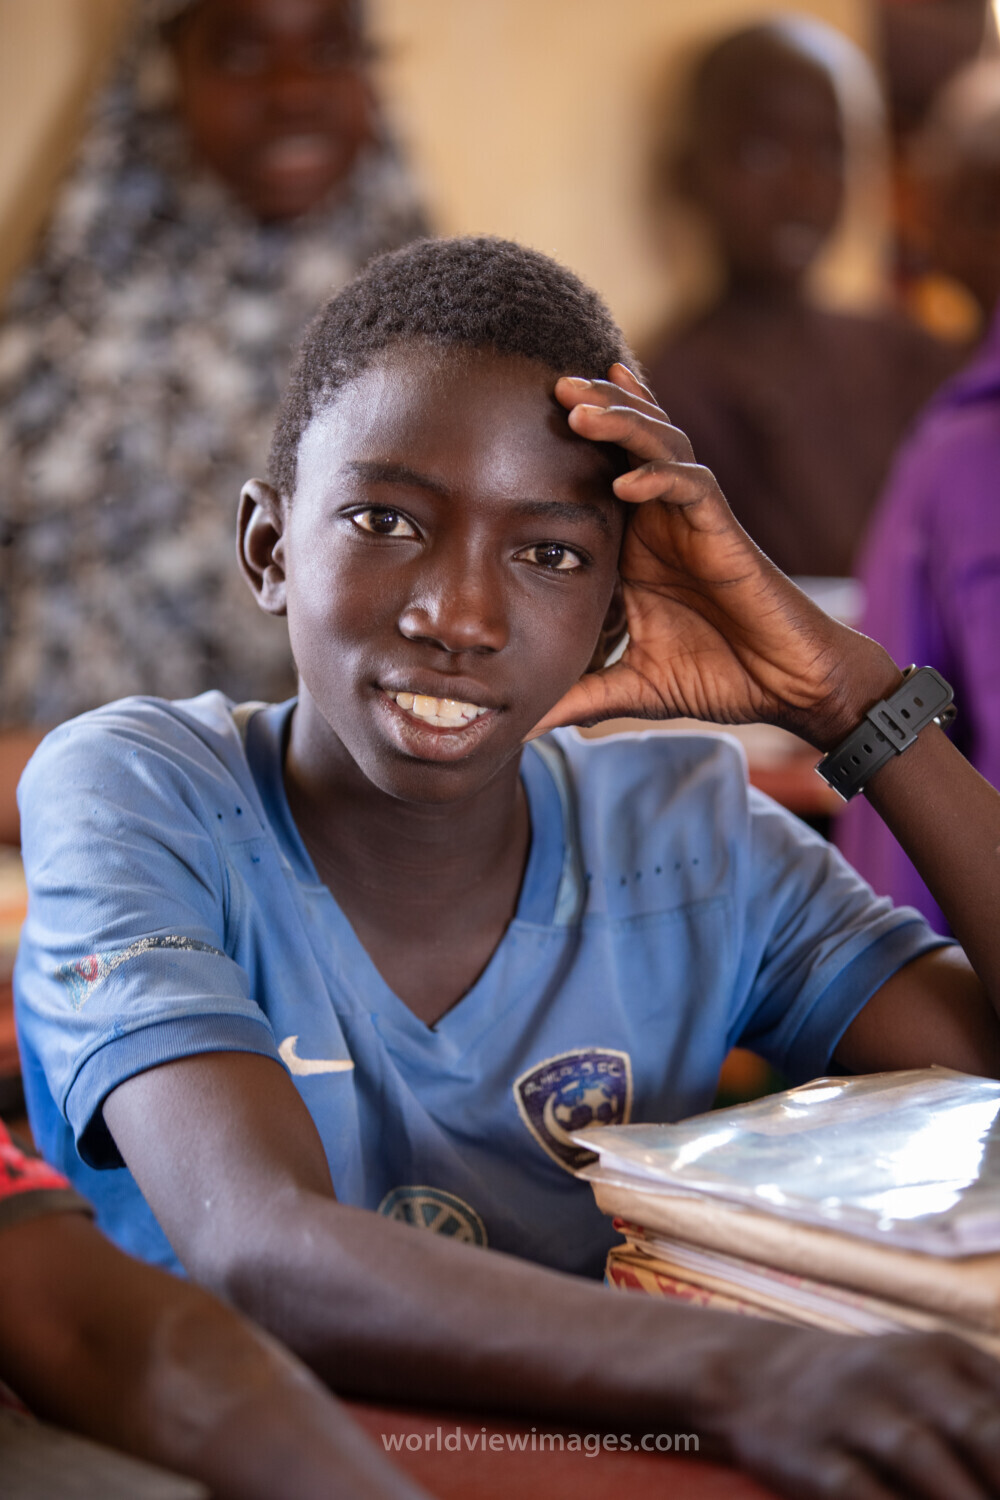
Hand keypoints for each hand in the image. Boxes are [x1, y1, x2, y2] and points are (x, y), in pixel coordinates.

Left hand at [531, 365, 897, 750]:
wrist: (788, 688)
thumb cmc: (722, 679)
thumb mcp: (633, 688)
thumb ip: (581, 696)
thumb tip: (525, 725)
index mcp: (640, 547)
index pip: (603, 476)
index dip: (575, 443)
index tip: (524, 418)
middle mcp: (665, 524)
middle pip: (630, 444)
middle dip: (595, 409)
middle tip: (551, 382)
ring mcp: (697, 523)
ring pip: (662, 449)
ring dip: (624, 425)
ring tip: (582, 406)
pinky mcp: (726, 535)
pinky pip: (694, 489)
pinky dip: (661, 478)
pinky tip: (628, 478)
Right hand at [711, 1322, 999, 1499]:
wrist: (754, 1373)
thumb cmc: (871, 1389)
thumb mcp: (932, 1373)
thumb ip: (985, 1405)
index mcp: (943, 1353)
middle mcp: (901, 1373)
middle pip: (977, 1426)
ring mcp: (852, 1411)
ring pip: (920, 1456)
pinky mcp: (812, 1455)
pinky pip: (858, 1492)